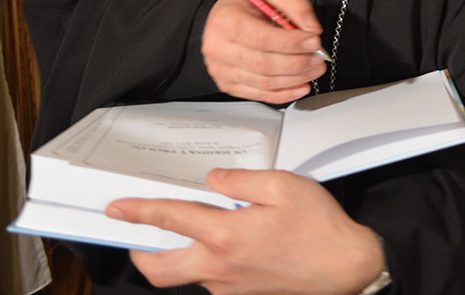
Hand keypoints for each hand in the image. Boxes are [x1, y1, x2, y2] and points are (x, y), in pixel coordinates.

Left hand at [108, 169, 384, 294]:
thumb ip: (243, 180)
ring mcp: (230, 286)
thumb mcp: (284, 186)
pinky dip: (205, 263)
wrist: (348, 269)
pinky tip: (223, 245)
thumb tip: (215, 181)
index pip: (169, 220)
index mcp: (227, 235)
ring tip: (185, 233)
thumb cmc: (320, 228)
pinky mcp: (244, 294)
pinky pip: (211, 280)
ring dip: (175, 256)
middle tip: (135, 234)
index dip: (138, 211)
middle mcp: (220, 266)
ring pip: (185, 275)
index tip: (116, 207)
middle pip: (159, 268)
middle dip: (139, 251)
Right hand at [202, 0, 327, 102]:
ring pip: (264, 82)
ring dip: (295, 79)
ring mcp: (222, 70)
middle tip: (318, 58)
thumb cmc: (244, 8)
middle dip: (298, 63)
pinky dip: (284, 94)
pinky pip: (260, 95)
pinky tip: (301, 86)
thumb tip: (312, 28)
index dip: (291, 43)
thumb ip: (295, 5)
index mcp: (227, 21)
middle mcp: (219, 48)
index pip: (262, 38)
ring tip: (313, 70)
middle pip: (264, 64)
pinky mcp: (228, 85)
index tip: (313, 41)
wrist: (222, 22)